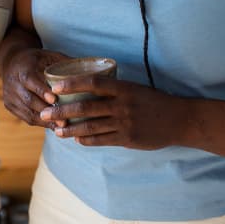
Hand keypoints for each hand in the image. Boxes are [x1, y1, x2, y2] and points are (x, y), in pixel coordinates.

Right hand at [3, 47, 70, 125]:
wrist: (12, 63)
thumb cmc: (36, 60)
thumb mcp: (48, 55)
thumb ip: (65, 62)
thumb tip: (91, 69)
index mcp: (22, 68)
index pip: (30, 81)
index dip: (41, 91)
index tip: (55, 100)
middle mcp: (12, 83)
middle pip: (29, 100)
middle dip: (47, 112)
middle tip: (64, 121)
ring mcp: (9, 96)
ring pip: (27, 112)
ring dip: (45, 121)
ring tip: (63, 127)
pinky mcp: (10, 106)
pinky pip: (26, 118)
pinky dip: (41, 123)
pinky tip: (54, 126)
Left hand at [39, 75, 175, 148]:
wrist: (179, 120)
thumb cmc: (155, 102)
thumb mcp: (136, 89)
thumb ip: (115, 90)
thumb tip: (89, 89)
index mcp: (123, 88)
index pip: (92, 83)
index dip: (72, 84)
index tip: (55, 87)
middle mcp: (122, 104)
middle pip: (85, 107)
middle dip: (62, 111)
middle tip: (45, 114)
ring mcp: (124, 123)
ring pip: (90, 126)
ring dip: (70, 129)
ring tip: (56, 131)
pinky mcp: (127, 138)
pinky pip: (101, 140)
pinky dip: (86, 140)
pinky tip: (77, 140)